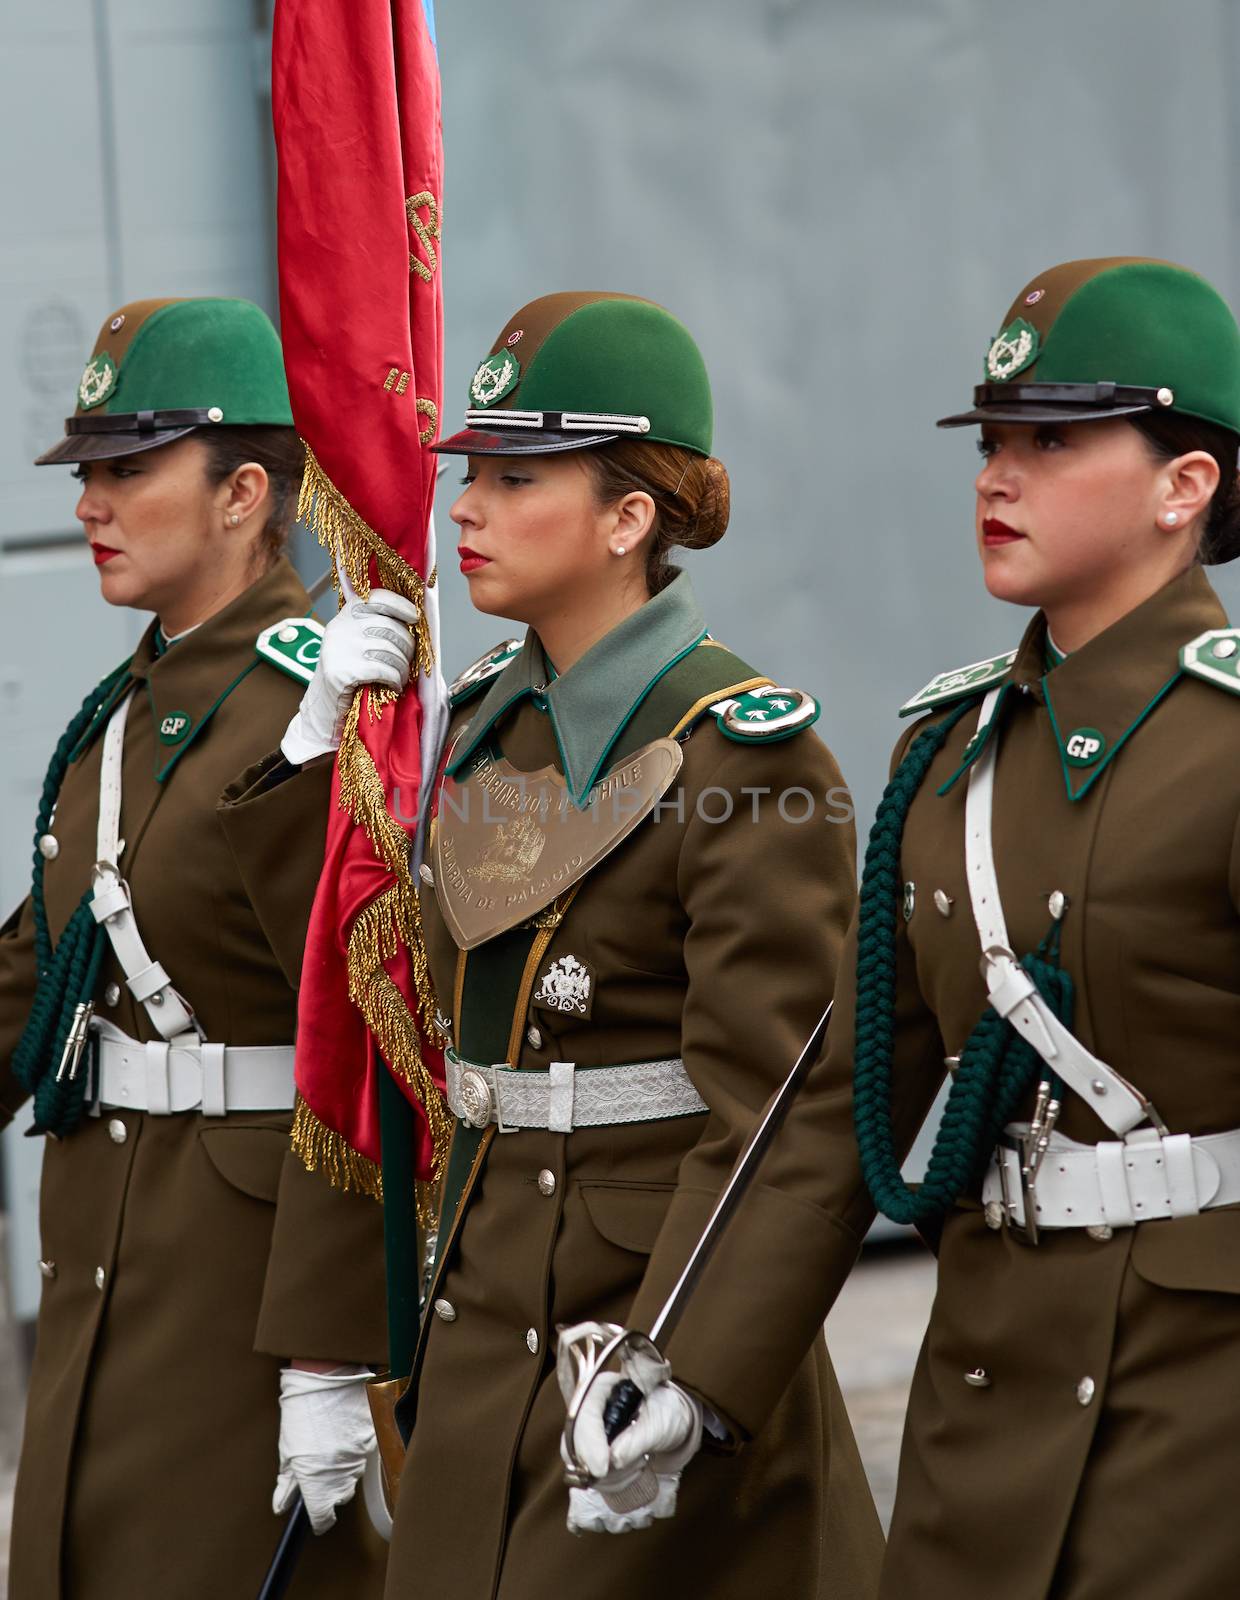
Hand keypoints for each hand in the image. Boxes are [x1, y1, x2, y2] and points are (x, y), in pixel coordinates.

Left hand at [273, 1364, 376, 1533]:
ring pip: (352, 1477)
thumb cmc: (303, 1411)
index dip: (318, 1519)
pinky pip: (363, 1456)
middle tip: (318, 1469)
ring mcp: (359, 1457)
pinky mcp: (372, 1440)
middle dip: (330, 1490)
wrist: (329, 1377)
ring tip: (330, 1446)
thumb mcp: (288, 1448)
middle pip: (340, 1496)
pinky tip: (343, 1435)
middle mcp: (340, 1474)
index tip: (316, 1517)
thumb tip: (282, 1506)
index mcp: (316, 1479)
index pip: (322, 1516)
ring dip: (342, 1470)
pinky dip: (354, 1451)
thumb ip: (287, 1482)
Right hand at [280, 586, 419, 763]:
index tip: (415, 618)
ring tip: (401, 678)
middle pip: (389, 627)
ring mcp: (338, 649)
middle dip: (407, 648)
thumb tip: (413, 623)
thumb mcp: (359, 644)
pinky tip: (393, 687)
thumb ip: (377, 629)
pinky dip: (394, 680)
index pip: (377, 598)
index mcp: (346, 616)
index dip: (400, 605)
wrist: (323, 709)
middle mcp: (340, 627)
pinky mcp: (340, 672)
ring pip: (389, 650)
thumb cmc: (350, 676)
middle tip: (408, 664)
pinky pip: (382, 670)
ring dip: (403, 668)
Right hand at [557, 1322, 701, 1536]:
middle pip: (573, 1443)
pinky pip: (590, 1477)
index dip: (588, 1443)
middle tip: (634, 1467)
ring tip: (641, 1463)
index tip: (603, 1468)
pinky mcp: (591, 1455)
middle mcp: (588, 1410)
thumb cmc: (667, 1412)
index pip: (583, 1415)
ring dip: (611, 1476)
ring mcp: (587, 1434)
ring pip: (580, 1465)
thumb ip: (637, 1439)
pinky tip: (634, 1472)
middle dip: (600, 1464)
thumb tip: (614, 1460)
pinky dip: (612, 1483)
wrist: (673, 1421)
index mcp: (602, 1389)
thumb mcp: (659, 1422)